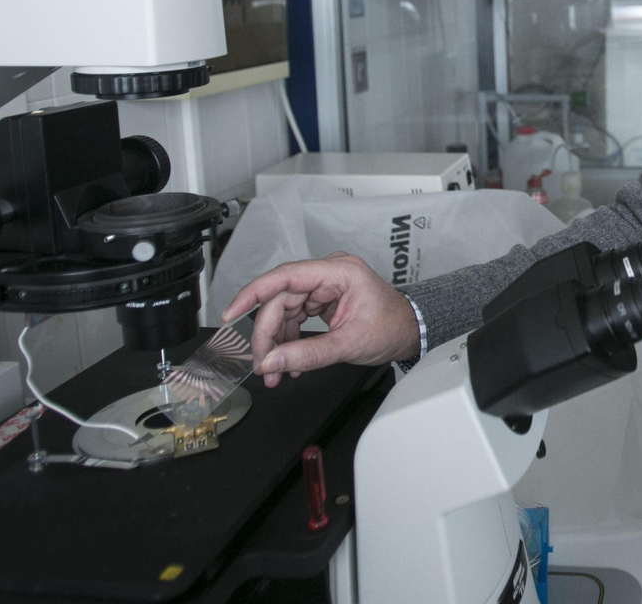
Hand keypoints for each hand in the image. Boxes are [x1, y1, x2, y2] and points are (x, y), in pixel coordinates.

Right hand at [220, 252, 420, 387]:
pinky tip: (288, 361)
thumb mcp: (349, 345)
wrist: (410, 332)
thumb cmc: (391, 328)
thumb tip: (272, 362)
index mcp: (339, 272)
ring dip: (276, 341)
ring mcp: (325, 286)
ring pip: (284, 310)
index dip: (253, 294)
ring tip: (275, 370)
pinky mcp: (323, 299)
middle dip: (268, 334)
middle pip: (280, 299)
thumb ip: (308, 355)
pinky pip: (295, 317)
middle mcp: (329, 274)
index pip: (285, 276)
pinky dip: (288, 340)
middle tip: (263, 364)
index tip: (231, 313)